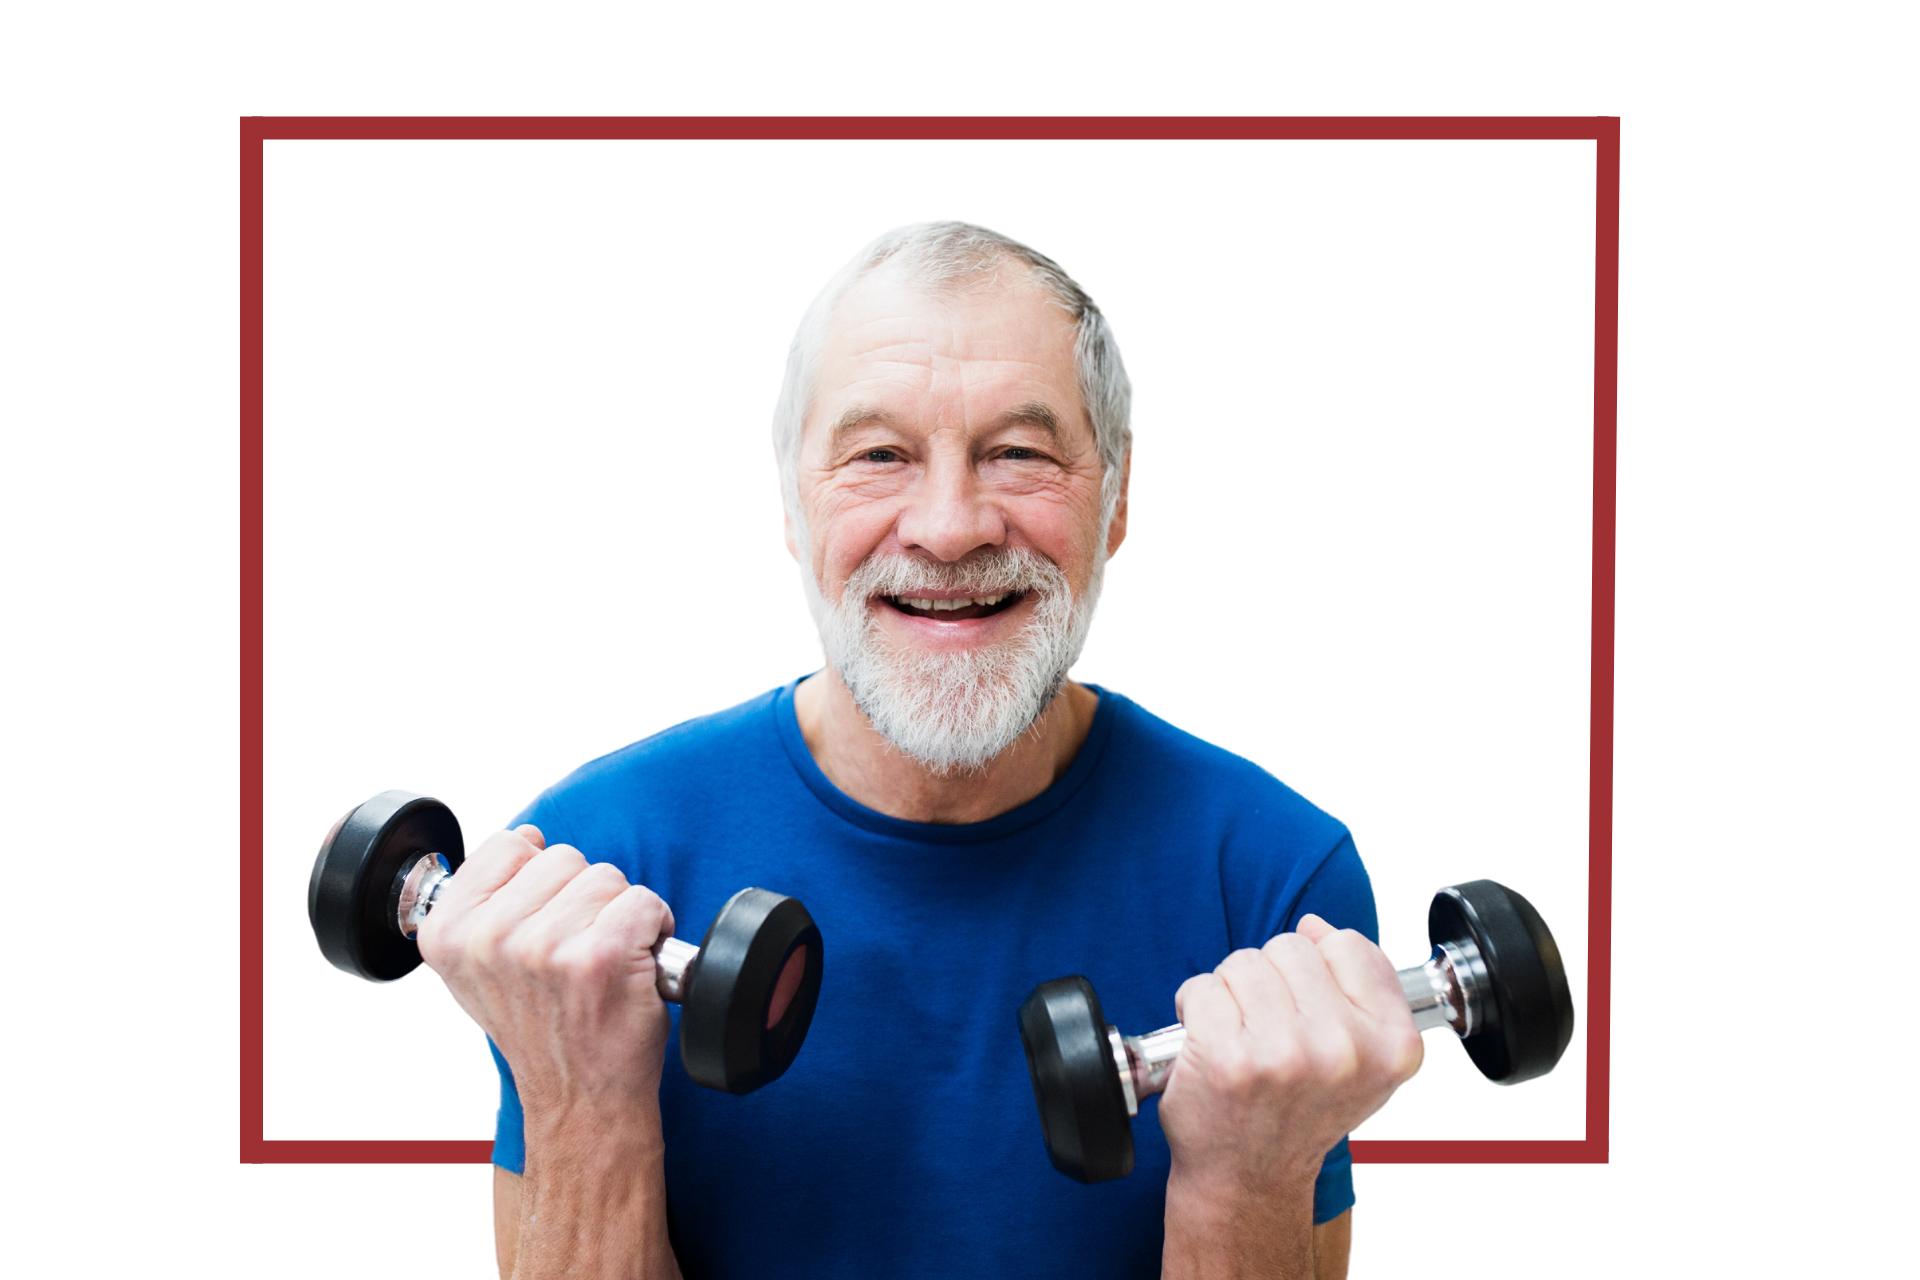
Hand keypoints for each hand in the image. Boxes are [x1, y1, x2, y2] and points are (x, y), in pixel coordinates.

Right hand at [416, 825, 676, 1128]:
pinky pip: (643, 901)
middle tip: (573, 957)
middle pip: (563, 856)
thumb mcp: (481, 968)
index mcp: (449, 933)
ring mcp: (544, 947)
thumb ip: (489, 899)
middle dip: (581, 898)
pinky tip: (632, 967)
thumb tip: (525, 837)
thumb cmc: (542, 1030)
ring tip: (600, 964)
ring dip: (616, 915)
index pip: (508, 844)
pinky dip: (652, 929)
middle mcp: (489, 938)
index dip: (539, 882)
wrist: (579, 1100)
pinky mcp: (601, 955)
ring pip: (606, 876)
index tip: (540, 928)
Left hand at [1159, 915, 1422, 1200]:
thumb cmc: (1300, 1114)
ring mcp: (1286, 1054)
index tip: (1309, 1007)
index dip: (1318, 967)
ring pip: (1244, 962)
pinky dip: (1195, 1008)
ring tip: (1240, 1036)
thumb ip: (1356, 985)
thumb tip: (1316, 927)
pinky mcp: (1228, 1058)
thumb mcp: (1363, 1058)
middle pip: (1291, 946)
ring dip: (1230, 991)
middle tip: (1269, 1030)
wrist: (1251, 1177)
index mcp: (1392, 1045)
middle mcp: (1345, 1050)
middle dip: (1270, 978)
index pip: (1349, 945)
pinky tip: (1210, 1045)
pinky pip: (1202, 987)